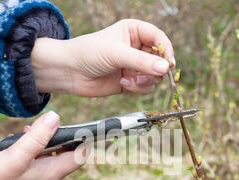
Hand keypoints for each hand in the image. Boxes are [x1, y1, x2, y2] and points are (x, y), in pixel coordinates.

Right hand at [0, 112, 85, 179]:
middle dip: (58, 137)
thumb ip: (37, 137)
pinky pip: (36, 161)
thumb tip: (56, 117)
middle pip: (65, 154)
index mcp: (52, 173)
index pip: (79, 156)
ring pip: (49, 156)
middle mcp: (48, 179)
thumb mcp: (17, 154)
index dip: (83, 140)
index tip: (79, 125)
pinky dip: (31, 150)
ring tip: (25, 133)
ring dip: (41, 142)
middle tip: (43, 125)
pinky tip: (15, 144)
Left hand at [32, 19, 174, 96]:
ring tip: (130, 81)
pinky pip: (145, 86)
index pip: (159, 38)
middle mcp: (137, 47)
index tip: (169, 64)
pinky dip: (138, 88)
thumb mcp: (117, 53)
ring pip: (155, 75)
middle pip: (160, 59)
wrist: (69, 72)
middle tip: (147, 75)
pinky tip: (124, 85)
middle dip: (155, 69)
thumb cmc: (89, 53)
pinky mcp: (130, 81)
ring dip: (146, 81)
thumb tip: (166, 68)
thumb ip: (142, 62)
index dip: (166, 50)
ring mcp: (134, 65)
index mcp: (134, 31)